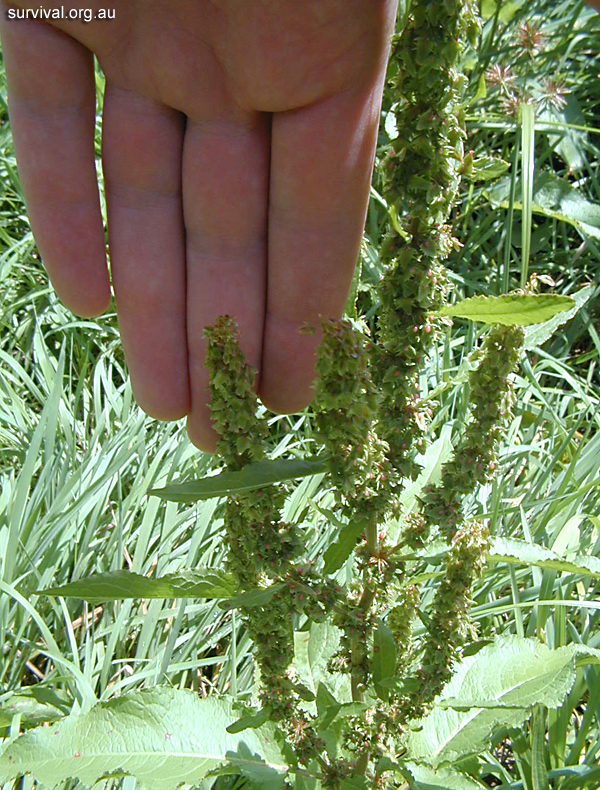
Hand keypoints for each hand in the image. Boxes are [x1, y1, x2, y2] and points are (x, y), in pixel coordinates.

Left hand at [0, 0, 397, 449]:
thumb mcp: (342, 9)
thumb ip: (342, 109)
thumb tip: (338, 208)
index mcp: (313, 59)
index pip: (312, 216)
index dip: (304, 315)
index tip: (292, 400)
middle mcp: (225, 64)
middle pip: (221, 226)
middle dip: (219, 334)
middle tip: (218, 429)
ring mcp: (134, 40)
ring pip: (137, 193)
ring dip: (146, 302)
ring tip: (160, 400)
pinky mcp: (45, 6)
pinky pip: (45, 113)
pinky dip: (59, 205)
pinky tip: (82, 301)